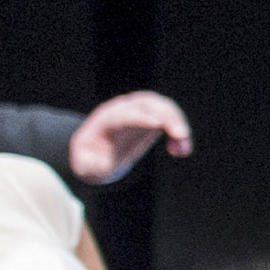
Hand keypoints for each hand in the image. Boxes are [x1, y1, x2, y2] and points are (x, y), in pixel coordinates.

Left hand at [68, 90, 192, 182]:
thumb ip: (91, 165)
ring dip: (178, 124)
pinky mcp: (152, 116)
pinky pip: (170, 117)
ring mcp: (139, 110)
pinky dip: (179, 132)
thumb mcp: (85, 166)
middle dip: (167, 116)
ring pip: (163, 107)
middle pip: (148, 103)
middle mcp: (123, 109)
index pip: (124, 114)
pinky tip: (180, 152)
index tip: (158, 124)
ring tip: (184, 151)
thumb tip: (104, 163)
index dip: (140, 118)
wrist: (96, 153)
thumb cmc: (89, 160)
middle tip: (182, 136)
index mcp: (104, 120)